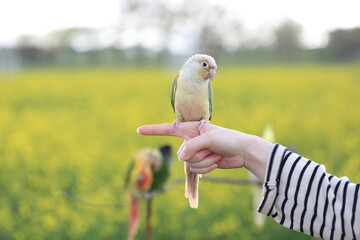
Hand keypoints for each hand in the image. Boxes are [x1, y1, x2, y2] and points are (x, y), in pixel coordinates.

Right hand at [137, 122, 273, 180]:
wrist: (242, 151)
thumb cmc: (228, 139)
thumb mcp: (209, 139)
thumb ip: (192, 147)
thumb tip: (180, 158)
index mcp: (190, 129)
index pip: (168, 129)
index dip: (153, 130)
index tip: (138, 130)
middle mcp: (190, 141)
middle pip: (182, 154)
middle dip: (198, 154)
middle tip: (212, 149)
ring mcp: (196, 153)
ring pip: (189, 164)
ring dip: (205, 162)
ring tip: (216, 155)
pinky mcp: (201, 163)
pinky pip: (196, 170)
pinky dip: (207, 168)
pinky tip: (217, 161)